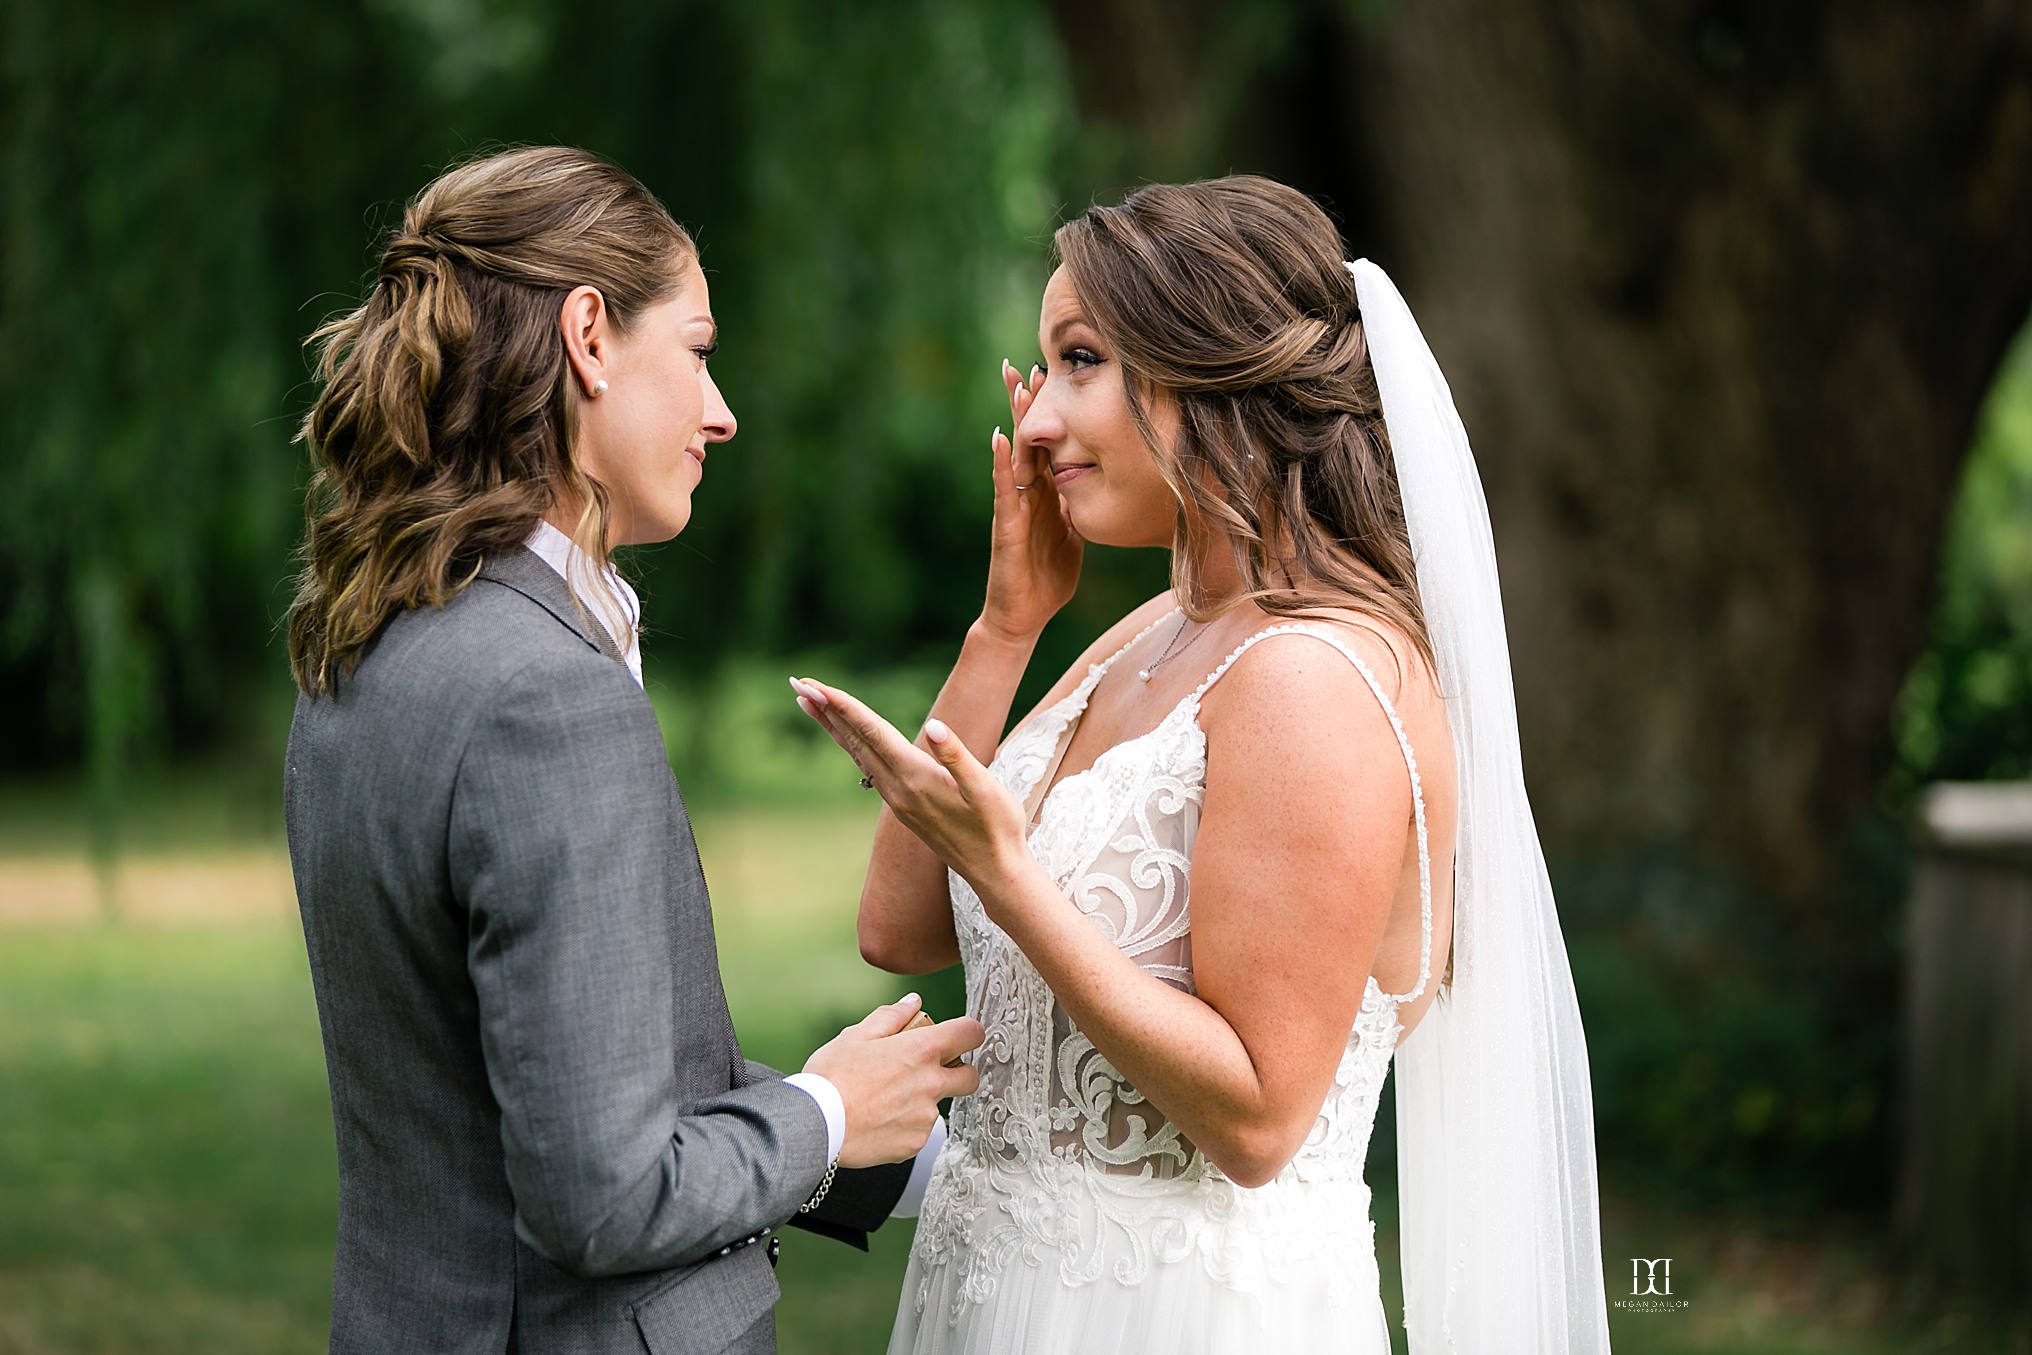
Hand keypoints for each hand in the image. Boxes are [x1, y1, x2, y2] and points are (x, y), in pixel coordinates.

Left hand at [788, 677, 1030, 897]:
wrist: (994, 872)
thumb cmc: (998, 828)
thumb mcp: (986, 790)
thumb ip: (957, 757)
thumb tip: (934, 725)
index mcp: (916, 778)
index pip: (873, 732)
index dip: (844, 706)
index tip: (815, 686)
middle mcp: (898, 789)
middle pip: (855, 741)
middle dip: (827, 710)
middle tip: (798, 683)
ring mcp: (897, 800)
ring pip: (857, 755)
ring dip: (834, 727)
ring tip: (810, 703)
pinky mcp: (903, 807)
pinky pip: (868, 767)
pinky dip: (851, 745)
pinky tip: (848, 737)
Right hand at [803, 992, 983, 1167]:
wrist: (814, 1126)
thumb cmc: (831, 1078)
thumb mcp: (856, 1036)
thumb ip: (891, 1016)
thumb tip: (914, 1001)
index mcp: (921, 1050)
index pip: (970, 1033)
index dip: (967, 1032)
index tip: (958, 1037)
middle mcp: (931, 1084)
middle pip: (970, 1078)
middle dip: (958, 1073)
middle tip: (927, 1072)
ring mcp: (926, 1118)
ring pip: (938, 1107)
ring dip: (922, 1101)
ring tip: (883, 1102)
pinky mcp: (915, 1144)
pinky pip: (919, 1132)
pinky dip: (905, 1127)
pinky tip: (877, 1122)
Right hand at [981, 360, 1081, 642]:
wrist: (1024, 615)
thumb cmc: (1048, 576)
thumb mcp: (1076, 531)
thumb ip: (1081, 504)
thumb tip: (1103, 481)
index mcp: (1046, 492)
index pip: (1048, 442)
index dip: (1052, 411)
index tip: (1055, 375)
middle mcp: (1028, 493)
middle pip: (1028, 438)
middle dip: (1027, 402)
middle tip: (1028, 364)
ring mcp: (1014, 507)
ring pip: (1014, 455)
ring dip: (1015, 420)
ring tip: (1015, 386)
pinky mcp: (1006, 526)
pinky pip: (1004, 490)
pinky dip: (1002, 463)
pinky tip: (1000, 437)